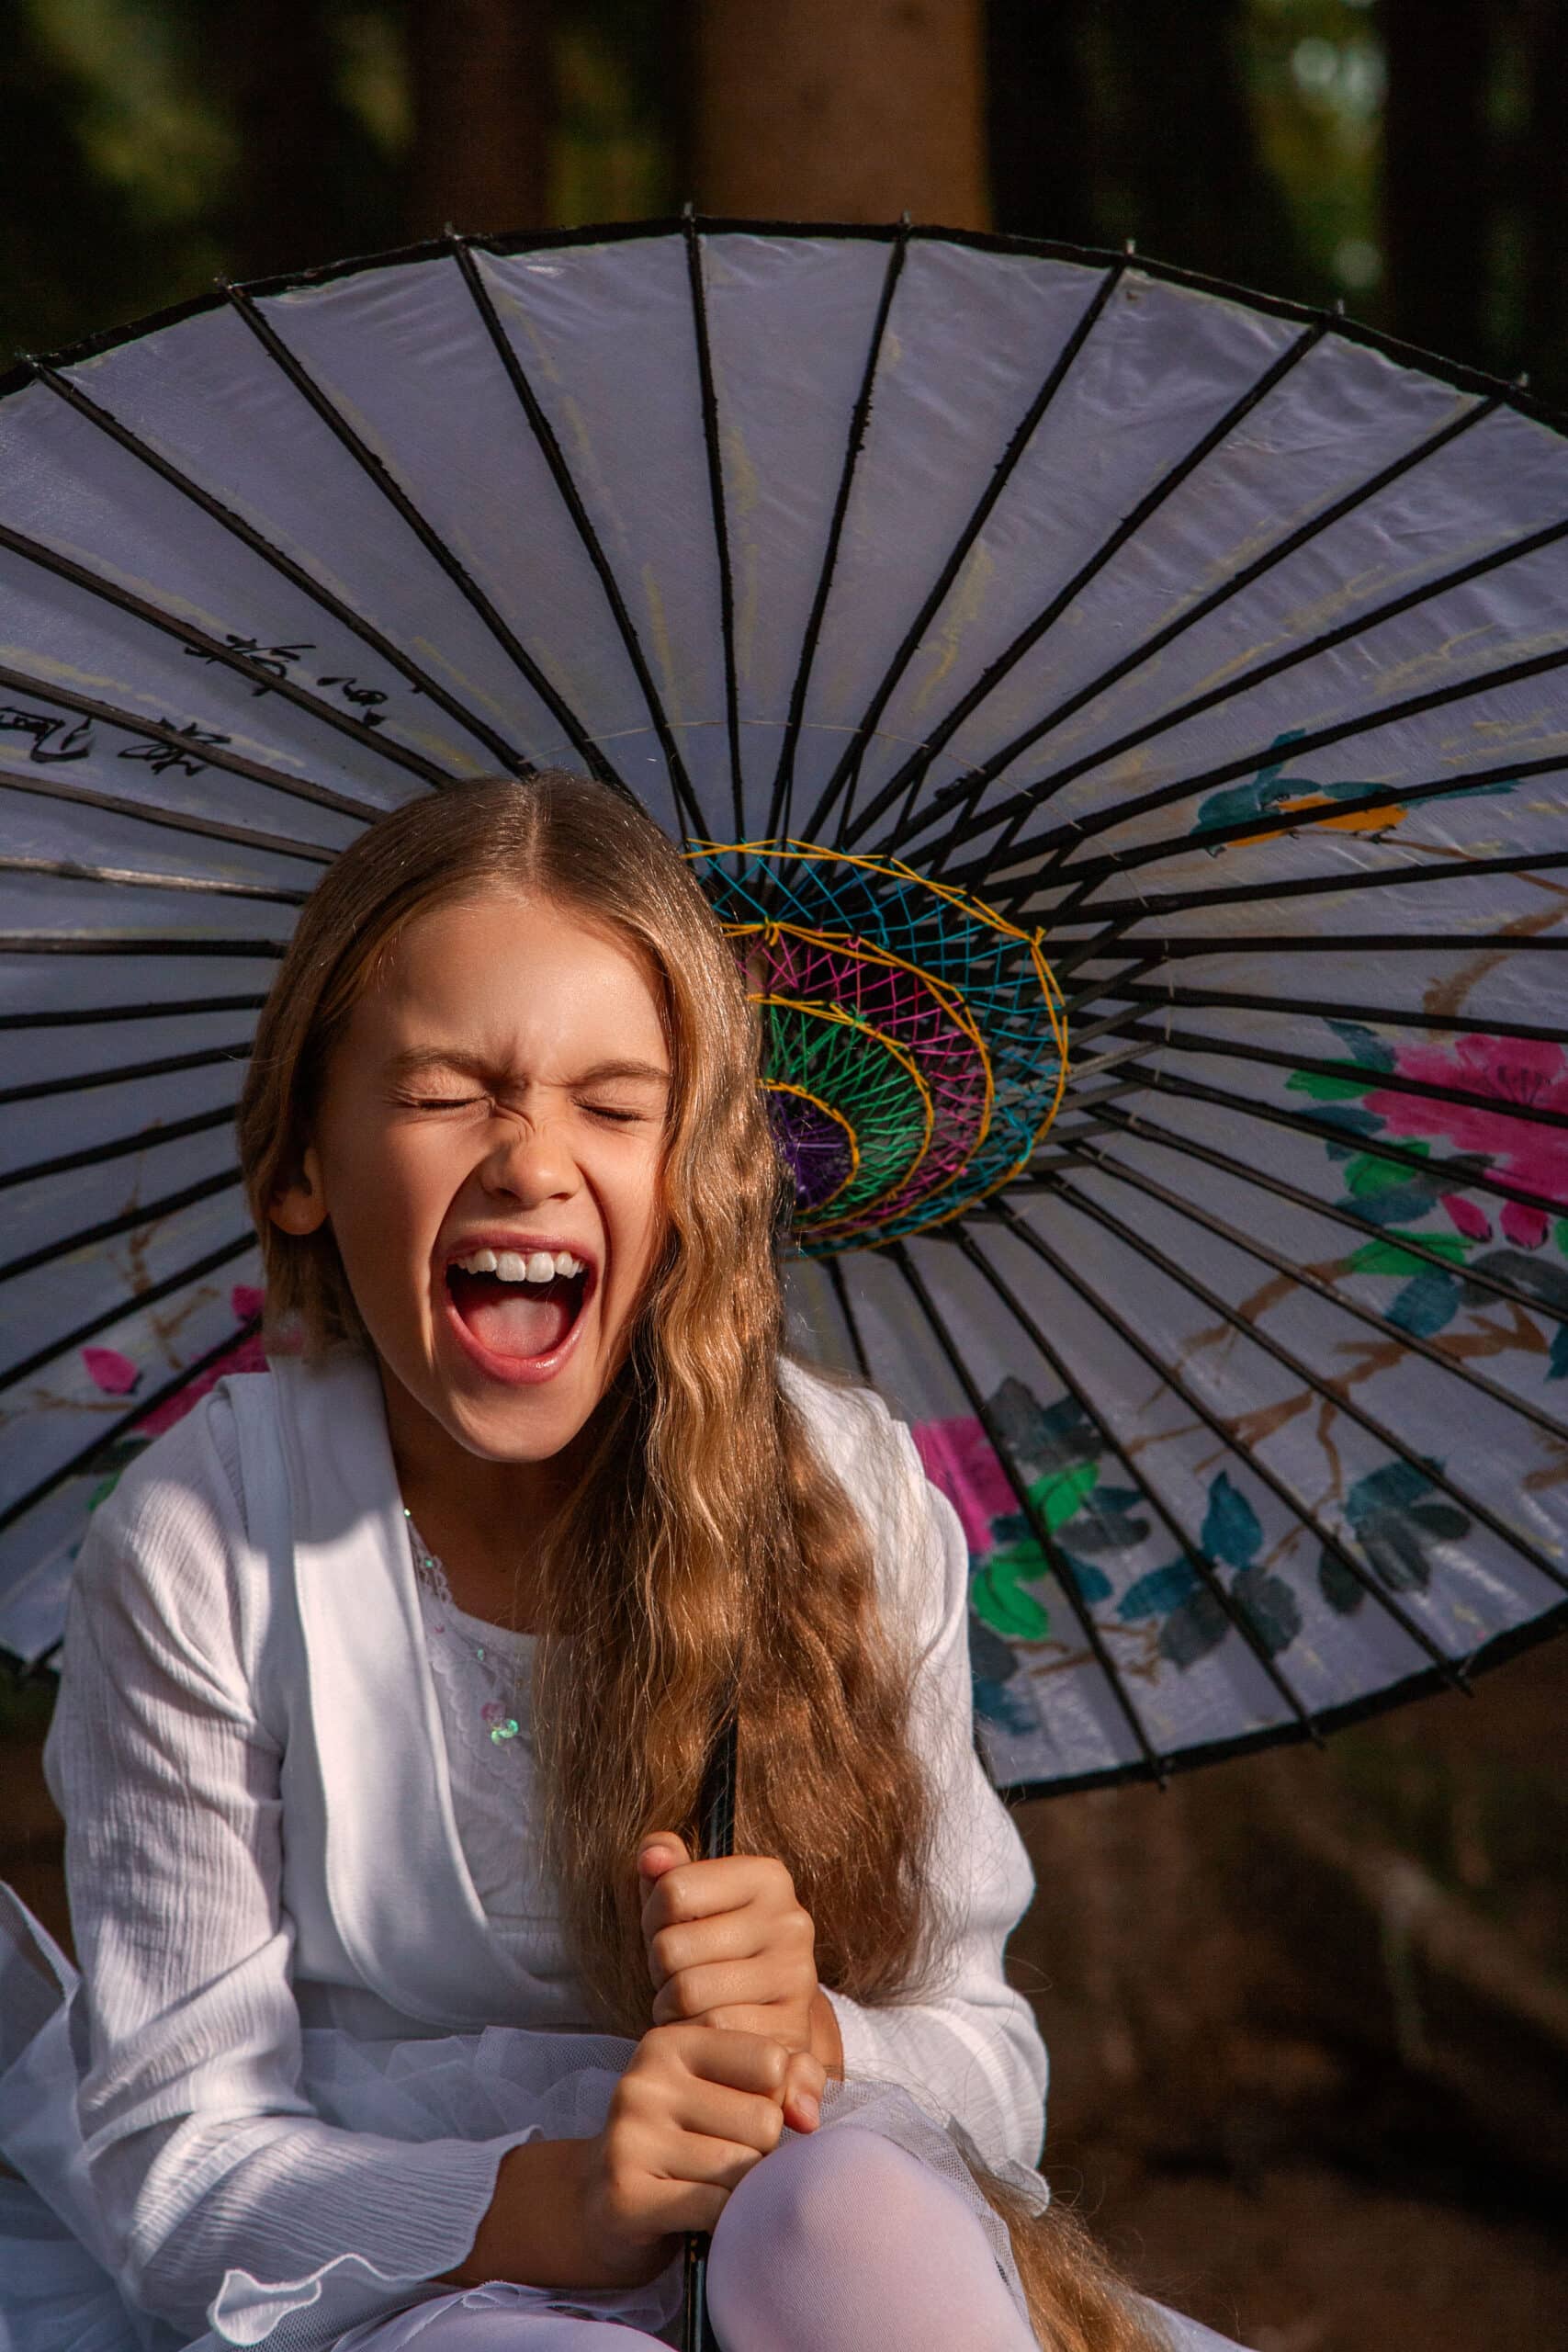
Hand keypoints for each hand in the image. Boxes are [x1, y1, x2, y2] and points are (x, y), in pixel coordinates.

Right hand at [580, 2022, 822, 2280]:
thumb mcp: (729, 2091)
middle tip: (722, 2158)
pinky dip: (723, 2219)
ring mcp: (629, 2137)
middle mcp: (644, 2081)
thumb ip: (789, 2079)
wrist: (601, 2203)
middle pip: (764, 2120)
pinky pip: (716, 2207)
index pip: (771, 2061)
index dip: (775, 2098)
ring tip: (708, 2185)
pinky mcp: (626, 2193)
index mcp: (670, 2041)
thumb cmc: (684, 2139)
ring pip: (743, 2168)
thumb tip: (810, 2117)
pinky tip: (700, 2215)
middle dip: (759, 2150)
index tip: (744, 2114)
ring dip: (740, 2188)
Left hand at [636, 1832, 839, 2130]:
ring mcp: (795, 1975)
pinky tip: (704, 2030)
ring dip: (670, 2007)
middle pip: (672, 1946)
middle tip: (676, 1976)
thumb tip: (652, 1854)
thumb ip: (666, 1872)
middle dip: (659, 1969)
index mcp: (768, 1877)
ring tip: (687, 2004)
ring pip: (687, 1992)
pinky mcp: (789, 2027)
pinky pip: (710, 2030)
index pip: (672, 1890)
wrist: (771, 2014)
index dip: (653, 1918)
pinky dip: (693, 2036)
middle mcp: (791, 1920)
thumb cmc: (717, 1951)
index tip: (670, 1931)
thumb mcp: (692, 1906)